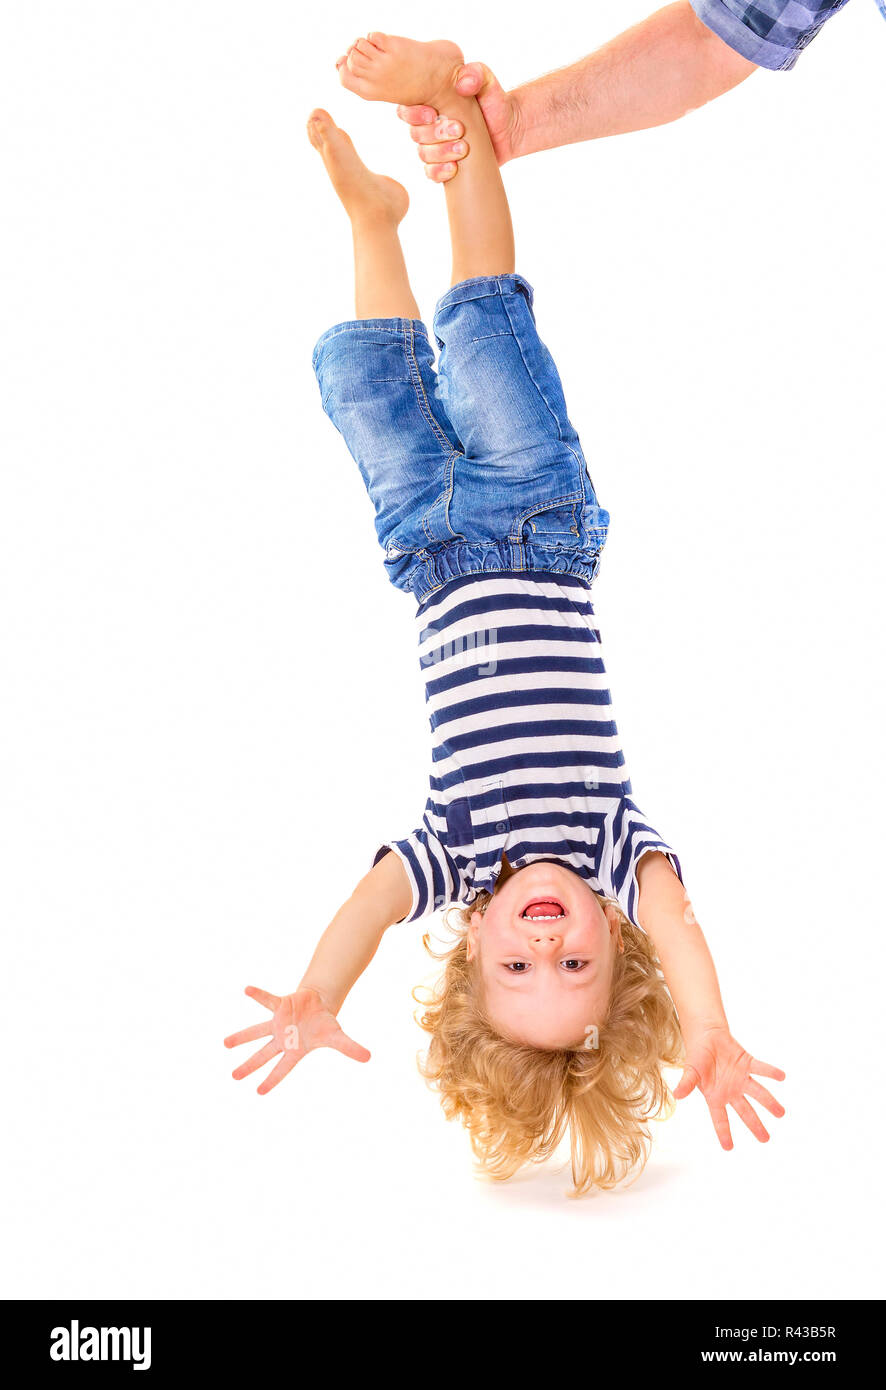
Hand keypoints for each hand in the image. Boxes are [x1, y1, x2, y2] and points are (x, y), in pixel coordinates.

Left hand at [224, 985, 369, 1093]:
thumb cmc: (325, 1025)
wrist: (319, 1005)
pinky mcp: (280, 1006)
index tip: (258, 1092)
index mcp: (295, 1051)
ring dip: (242, 1037)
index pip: (281, 1069)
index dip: (271, 1080)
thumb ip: (350, 1048)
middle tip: (234, 1077)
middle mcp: (282, 1040)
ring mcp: (278, 1023)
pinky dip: (258, 995)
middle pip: (263, 1055)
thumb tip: (369, 1057)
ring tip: (225, 1044)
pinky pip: (268, 1000)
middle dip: (249, 1065)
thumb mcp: (338, 1037)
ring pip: (257, 1031)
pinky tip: (246, 989)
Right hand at [396, 63, 518, 182]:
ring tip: (463, 148)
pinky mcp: (444, 164)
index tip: (433, 114)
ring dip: (441, 153)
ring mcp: (435, 146)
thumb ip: (476, 73)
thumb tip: (462, 84)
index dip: (414, 114)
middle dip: (435, 134)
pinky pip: (431, 173)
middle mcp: (428, 125)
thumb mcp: (487, 81)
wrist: (509, 129)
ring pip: (424, 154)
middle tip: (459, 130)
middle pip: (416, 134)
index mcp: (430, 102)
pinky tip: (454, 168)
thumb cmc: (493, 101)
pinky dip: (440, 172)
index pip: (407, 109)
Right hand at [674, 1026, 784, 1148]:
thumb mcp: (690, 1072)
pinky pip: (761, 1069)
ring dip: (769, 1102)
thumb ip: (686, 1083)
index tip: (728, 1148)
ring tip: (780, 1113)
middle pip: (746, 1111)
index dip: (723, 1132)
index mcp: (716, 1097)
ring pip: (758, 1093)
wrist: (706, 1036)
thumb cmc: (697, 1057)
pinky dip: (771, 1072)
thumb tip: (677, 1095)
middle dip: (755, 1125)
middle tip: (765, 1139)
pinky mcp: (747, 1063)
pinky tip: (781, 1076)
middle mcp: (731, 1091)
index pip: (720, 1118)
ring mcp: (741, 1078)